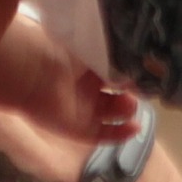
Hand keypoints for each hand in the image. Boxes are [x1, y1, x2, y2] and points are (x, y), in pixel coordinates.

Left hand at [0, 16, 141, 142]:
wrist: (33, 73)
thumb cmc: (62, 52)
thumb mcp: (92, 46)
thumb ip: (114, 54)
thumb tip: (137, 58)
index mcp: (86, 63)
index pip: (115, 70)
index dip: (131, 72)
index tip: (147, 71)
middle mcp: (85, 86)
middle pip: (116, 93)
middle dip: (132, 91)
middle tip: (141, 87)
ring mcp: (82, 109)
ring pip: (112, 113)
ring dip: (127, 109)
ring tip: (130, 102)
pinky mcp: (77, 130)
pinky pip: (103, 135)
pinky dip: (120, 134)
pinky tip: (136, 128)